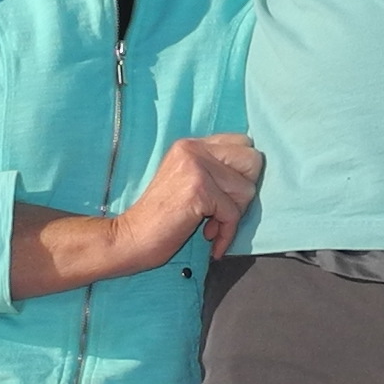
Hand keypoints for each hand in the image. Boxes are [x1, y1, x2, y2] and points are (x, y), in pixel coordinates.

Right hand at [105, 133, 264, 272]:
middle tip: (223, 211)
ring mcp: (195, 167)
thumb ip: (212, 171)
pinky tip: (211, 242)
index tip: (228, 195)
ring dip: (233, 216)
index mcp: (191, 144)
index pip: (242, 141)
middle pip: (252, 160)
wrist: (131, 237)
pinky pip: (232, 213)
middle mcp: (193, 148)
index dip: (243, 172)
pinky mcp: (199, 190)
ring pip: (246, 189)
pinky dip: (226, 233)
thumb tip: (250, 175)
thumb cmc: (161, 218)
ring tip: (210, 227)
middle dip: (244, 191)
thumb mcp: (186, 181)